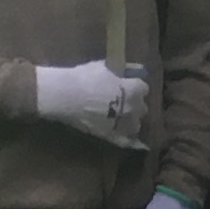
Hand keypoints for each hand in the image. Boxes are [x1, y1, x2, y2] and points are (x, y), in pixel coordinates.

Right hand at [33, 59, 152, 146]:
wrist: (66, 96)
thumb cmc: (84, 78)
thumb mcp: (103, 67)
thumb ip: (117, 71)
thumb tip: (123, 70)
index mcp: (134, 90)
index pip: (144, 88)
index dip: (135, 87)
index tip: (126, 86)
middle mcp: (134, 108)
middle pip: (141, 108)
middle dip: (134, 105)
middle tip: (121, 102)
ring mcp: (124, 124)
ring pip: (135, 125)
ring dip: (130, 121)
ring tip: (119, 118)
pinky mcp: (112, 136)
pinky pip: (124, 141)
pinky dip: (125, 139)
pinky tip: (122, 137)